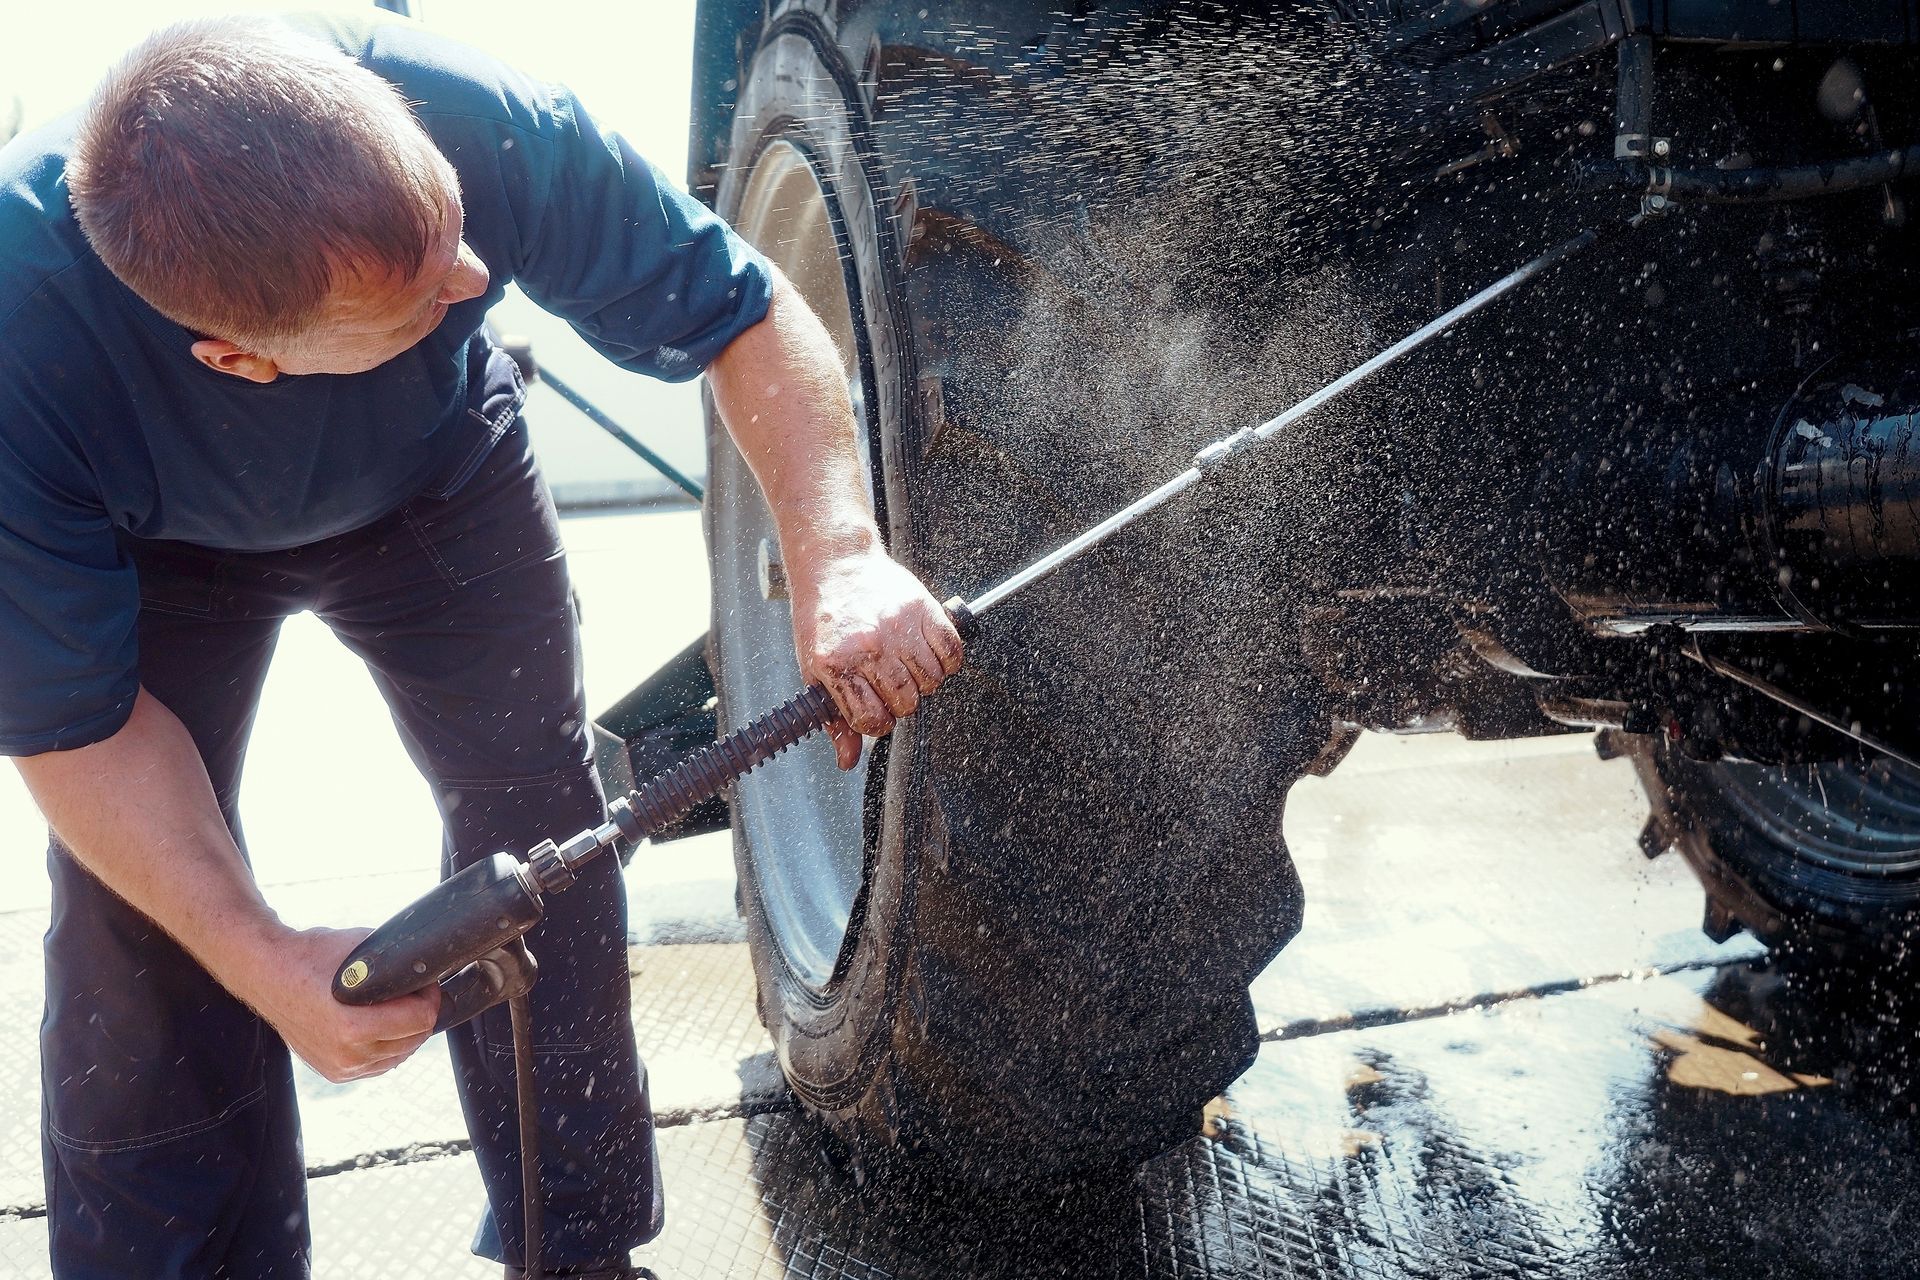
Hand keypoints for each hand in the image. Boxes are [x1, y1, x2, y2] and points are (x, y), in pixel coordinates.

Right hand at [228, 925, 440, 1082]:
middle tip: (414, 993)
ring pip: (399, 1056)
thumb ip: (398, 962)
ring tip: (397, 1008)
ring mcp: (340, 1067)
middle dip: (420, 1014)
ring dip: (405, 1033)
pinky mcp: (334, 1072)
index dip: (430, 997)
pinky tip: (381, 1027)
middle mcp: (348, 1053)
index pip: (421, 1020)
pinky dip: (387, 1048)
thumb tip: (427, 968)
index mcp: (355, 1027)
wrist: (270, 974)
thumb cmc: (313, 956)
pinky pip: (378, 1065)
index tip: (425, 983)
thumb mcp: (363, 948)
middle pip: (414, 1040)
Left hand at [790, 547, 964, 768]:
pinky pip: (951, 653)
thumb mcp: (815, 669)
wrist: (836, 563)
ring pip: (931, 682)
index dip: (875, 720)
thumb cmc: (824, 617)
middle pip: (905, 703)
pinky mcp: (924, 610)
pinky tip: (928, 654)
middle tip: (890, 684)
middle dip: (900, 702)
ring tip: (906, 666)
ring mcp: (899, 628)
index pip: (872, 720)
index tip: (873, 709)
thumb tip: (848, 760)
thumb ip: (834, 718)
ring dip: (923, 682)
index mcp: (838, 665)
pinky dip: (946, 661)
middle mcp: (869, 648)